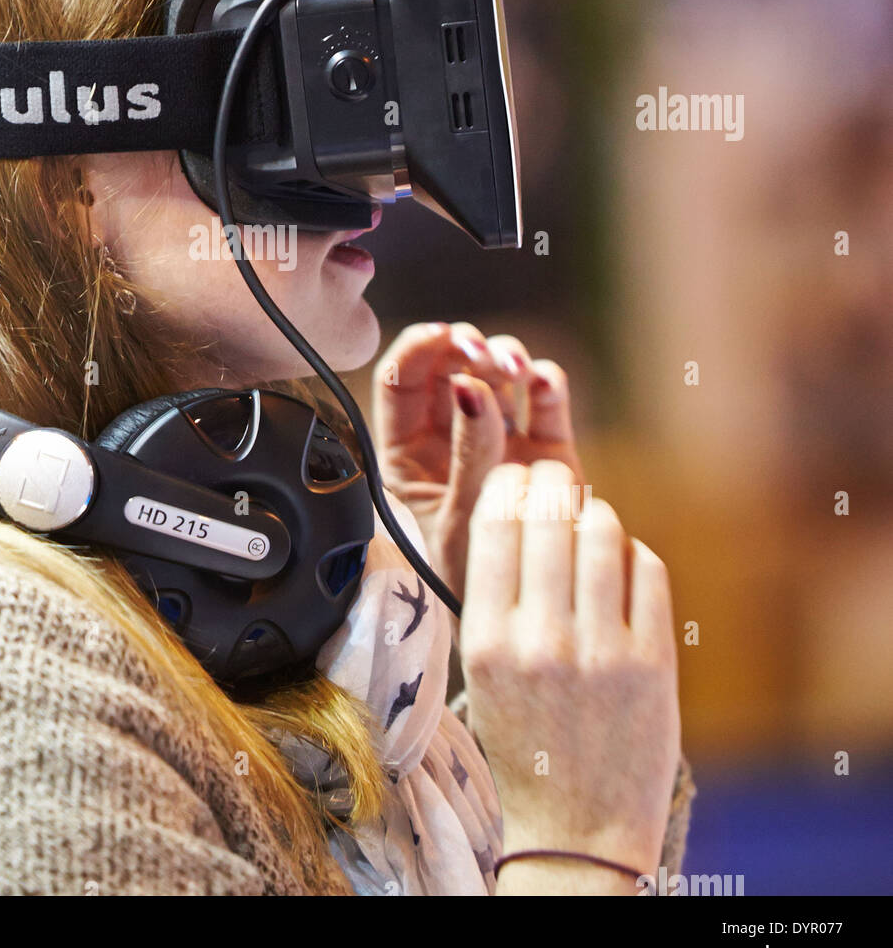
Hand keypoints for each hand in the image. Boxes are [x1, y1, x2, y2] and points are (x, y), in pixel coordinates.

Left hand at [372, 322, 582, 599]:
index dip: (418, 350)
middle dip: (465, 347)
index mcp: (407, 451)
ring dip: (506, 357)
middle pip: (450, 366)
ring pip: (497, 374)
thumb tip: (469, 389)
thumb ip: (467, 452)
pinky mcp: (544, 447)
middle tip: (482, 352)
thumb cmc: (472, 576)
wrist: (527, 611)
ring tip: (516, 369)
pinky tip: (544, 383)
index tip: (440, 336)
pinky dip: (546, 383)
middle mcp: (450, 435)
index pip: (401, 382)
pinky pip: (544, 401)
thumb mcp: (460, 515)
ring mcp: (498, 437)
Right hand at [459, 461, 680, 884]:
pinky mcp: (652, 663)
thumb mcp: (482, 670)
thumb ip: (496, 596)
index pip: (494, 526)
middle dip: (552, 483)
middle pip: (548, 518)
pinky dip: (633, 552)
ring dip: (597, 513)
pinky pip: (647, 569)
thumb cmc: (524, 739)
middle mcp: (539, 641)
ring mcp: (599, 652)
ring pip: (603, 533)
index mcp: (486, 640)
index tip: (515, 475)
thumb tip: (520, 507)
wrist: (578, 826)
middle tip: (555, 478)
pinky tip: (622, 563)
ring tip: (591, 518)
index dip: (507, 484)